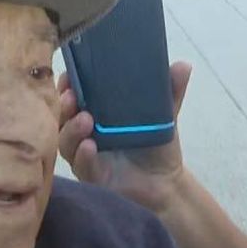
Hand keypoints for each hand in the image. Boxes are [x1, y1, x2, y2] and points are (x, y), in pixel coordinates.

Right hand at [57, 61, 192, 213]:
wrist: (166, 183)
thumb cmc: (156, 145)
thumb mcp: (164, 115)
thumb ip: (170, 91)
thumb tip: (184, 65)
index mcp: (95, 113)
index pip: (72, 95)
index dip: (67, 85)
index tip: (69, 75)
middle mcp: (84, 133)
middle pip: (62, 117)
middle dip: (64, 105)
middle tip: (72, 95)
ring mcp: (84, 156)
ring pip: (66, 142)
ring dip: (71, 129)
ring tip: (85, 119)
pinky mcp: (91, 177)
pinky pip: (82, 166)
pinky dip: (83, 155)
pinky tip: (90, 146)